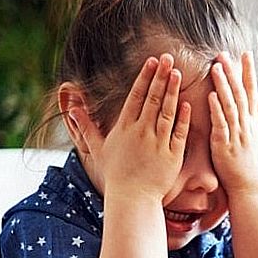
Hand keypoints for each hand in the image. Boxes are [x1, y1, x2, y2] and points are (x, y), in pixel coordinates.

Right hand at [70, 54, 190, 201]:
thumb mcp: (97, 148)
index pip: (136, 96)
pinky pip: (179, 132)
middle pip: (152, 99)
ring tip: (178, 72)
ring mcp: (158, 143)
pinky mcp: (172, 155)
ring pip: (167, 112)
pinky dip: (183, 118)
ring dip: (172, 91)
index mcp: (125, 128)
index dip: (145, 77)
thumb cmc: (116, 174)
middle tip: (168, 57)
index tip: (152, 61)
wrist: (132, 199)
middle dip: (160, 76)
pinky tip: (187, 103)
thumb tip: (70, 109)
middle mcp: (141, 132)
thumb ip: (86, 127)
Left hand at [208, 51, 257, 193]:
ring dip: (223, 85)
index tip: (246, 54)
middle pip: (240, 93)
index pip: (251, 90)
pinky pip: (221, 124)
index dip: (248, 72)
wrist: (249, 184)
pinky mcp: (225, 144)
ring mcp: (237, 133)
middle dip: (233, 72)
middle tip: (224, 54)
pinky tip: (211, 96)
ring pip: (230, 105)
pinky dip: (216, 109)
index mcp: (252, 120)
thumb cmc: (251, 160)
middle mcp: (246, 124)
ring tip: (216, 67)